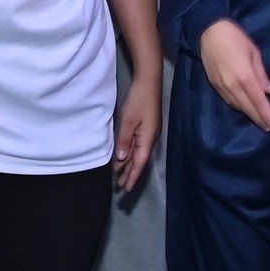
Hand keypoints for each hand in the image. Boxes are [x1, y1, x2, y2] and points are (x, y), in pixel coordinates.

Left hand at [112, 66, 160, 192]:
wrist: (149, 82)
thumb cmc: (138, 100)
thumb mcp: (128, 121)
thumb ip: (124, 140)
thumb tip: (122, 159)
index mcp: (147, 139)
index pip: (139, 163)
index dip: (133, 176)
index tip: (126, 188)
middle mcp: (150, 139)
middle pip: (139, 160)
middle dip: (130, 174)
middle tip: (121, 187)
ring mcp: (149, 133)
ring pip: (138, 153)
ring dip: (129, 164)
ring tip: (120, 175)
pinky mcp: (146, 127)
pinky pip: (137, 145)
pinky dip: (130, 154)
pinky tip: (124, 157)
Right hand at [198, 17, 269, 131]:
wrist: (208, 31)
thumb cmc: (235, 38)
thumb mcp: (254, 52)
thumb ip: (261, 74)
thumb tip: (269, 91)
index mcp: (245, 77)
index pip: (258, 101)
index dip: (266, 114)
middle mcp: (232, 86)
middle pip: (247, 107)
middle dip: (258, 118)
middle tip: (268, 127)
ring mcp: (221, 87)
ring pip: (237, 106)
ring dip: (248, 114)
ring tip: (258, 120)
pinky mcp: (214, 85)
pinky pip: (228, 100)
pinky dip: (237, 107)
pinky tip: (243, 108)